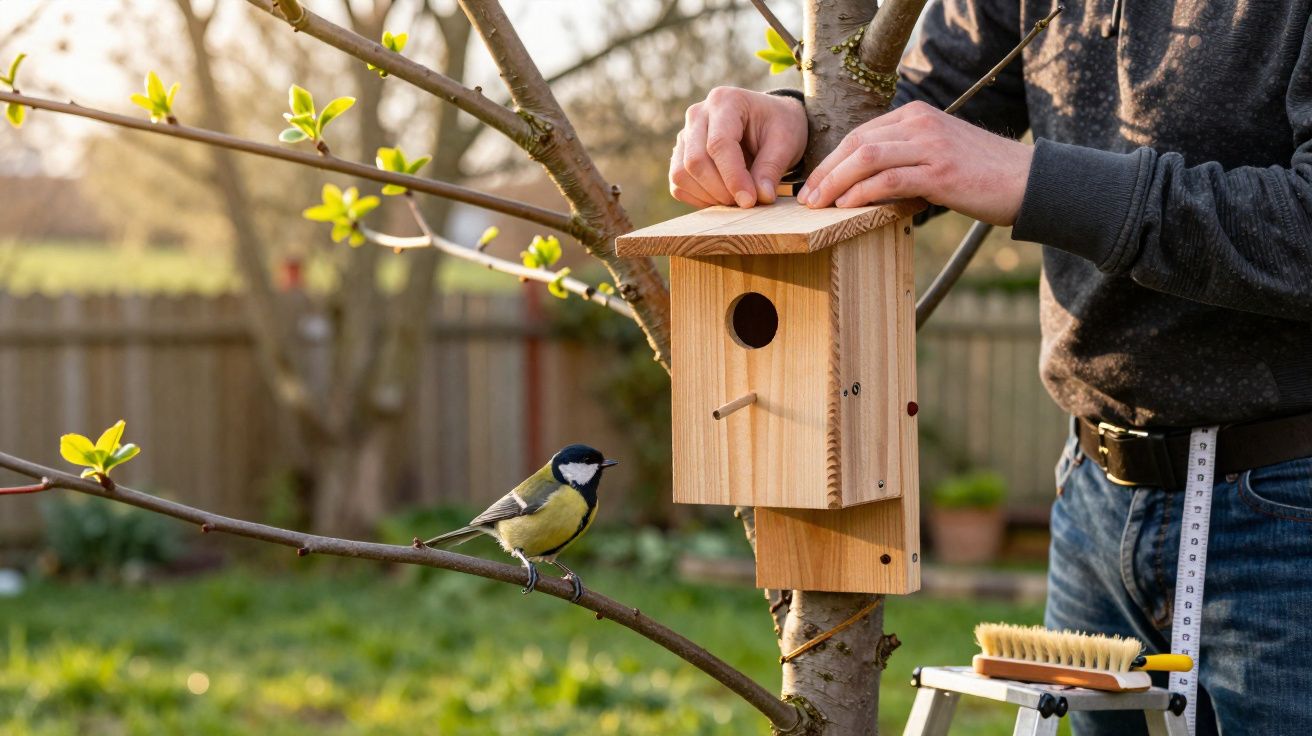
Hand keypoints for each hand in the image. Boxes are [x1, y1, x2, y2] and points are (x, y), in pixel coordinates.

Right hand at [670, 87, 807, 208]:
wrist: (769, 123)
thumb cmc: (779, 127)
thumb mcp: (786, 143)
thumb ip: (771, 168)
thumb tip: (761, 197)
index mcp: (725, 101)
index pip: (719, 144)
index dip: (733, 177)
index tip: (750, 201)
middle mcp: (698, 114)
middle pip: (695, 161)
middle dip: (720, 190)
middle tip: (745, 202)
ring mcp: (685, 134)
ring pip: (681, 174)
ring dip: (708, 196)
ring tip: (736, 198)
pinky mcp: (680, 154)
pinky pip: (679, 185)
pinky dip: (699, 198)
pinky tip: (722, 197)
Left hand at [796, 101, 1033, 225]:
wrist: (1028, 180)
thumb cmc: (981, 174)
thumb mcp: (938, 154)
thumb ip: (905, 158)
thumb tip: (866, 183)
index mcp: (916, 115)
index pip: (860, 134)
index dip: (831, 160)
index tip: (813, 183)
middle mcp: (920, 123)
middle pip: (856, 143)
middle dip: (825, 171)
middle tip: (806, 197)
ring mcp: (930, 145)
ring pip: (866, 158)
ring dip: (835, 182)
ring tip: (818, 205)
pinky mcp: (939, 172)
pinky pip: (888, 178)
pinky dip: (862, 192)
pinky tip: (846, 206)